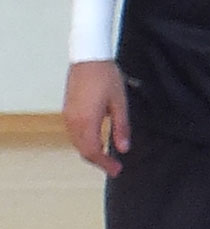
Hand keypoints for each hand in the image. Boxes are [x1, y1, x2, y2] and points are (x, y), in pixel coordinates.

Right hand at [62, 60, 128, 177]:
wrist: (88, 58)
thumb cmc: (106, 78)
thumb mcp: (120, 104)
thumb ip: (121, 128)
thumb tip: (123, 149)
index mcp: (87, 121)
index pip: (93, 151)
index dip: (105, 164)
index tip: (117, 170)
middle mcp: (73, 121)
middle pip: (83, 150)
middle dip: (98, 161)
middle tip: (114, 167)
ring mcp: (68, 115)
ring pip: (77, 143)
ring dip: (91, 152)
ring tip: (107, 157)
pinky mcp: (67, 110)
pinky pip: (74, 133)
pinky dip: (85, 142)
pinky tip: (97, 141)